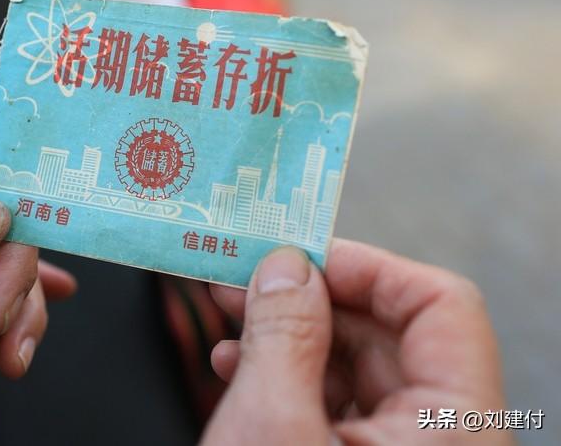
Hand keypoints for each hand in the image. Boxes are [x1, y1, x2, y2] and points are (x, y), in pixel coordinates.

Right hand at [202, 241, 510, 444]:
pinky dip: (287, 378)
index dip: (369, 268)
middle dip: (309, 298)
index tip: (299, 256)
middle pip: (391, 330)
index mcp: (451, 428)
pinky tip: (237, 367)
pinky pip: (337, 402)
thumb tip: (286, 267)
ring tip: (232, 324)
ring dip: (288, 336)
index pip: (442, 304)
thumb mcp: (271, 426)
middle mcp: (440, 437)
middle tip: (248, 279)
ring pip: (357, 365)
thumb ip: (283, 337)